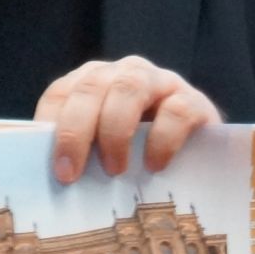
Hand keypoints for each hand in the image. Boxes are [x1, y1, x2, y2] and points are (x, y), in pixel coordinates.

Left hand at [36, 55, 222, 183]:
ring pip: (129, 88)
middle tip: (71, 174)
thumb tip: (53, 180)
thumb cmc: (142, 157)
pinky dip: (161, 140)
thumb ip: (81, 153)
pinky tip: (154, 165)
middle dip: (75, 132)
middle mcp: (124, 73)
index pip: (61, 92)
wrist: (203, 158)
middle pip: (91, 88)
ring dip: (115, 132)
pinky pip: (175, 110)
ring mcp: (160, 82)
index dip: (51, 126)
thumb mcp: (105, 152)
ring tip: (115, 170)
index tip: (53, 166)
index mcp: (94, 82)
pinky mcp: (194, 100)